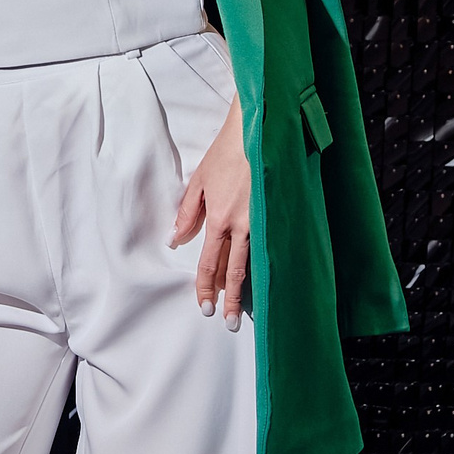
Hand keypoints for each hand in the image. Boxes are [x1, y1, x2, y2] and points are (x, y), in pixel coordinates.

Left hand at [171, 97, 252, 327]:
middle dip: (228, 298)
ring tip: (242, 311)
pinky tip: (264, 280)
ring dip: (245, 289)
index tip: (205, 305)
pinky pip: (268, 247)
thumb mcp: (199, 182)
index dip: (205, 286)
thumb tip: (176, 239)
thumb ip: (188, 213)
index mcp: (220, 218)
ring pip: (251, 263)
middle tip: (225, 321)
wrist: (260, 132)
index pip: (209, 262)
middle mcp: (242, 225)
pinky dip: (263, 266)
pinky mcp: (277, 215)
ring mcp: (263, 222)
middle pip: (232, 270)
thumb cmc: (228, 153)